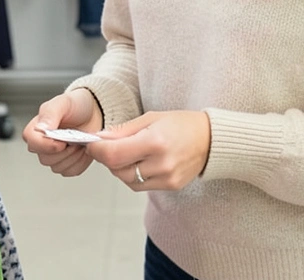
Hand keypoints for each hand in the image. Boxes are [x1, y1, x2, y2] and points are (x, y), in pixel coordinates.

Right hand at [23, 89, 103, 176]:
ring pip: (58, 167)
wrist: (94, 112)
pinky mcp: (67, 164)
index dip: (48, 145)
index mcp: (36, 130)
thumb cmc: (77, 105)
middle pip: (46, 159)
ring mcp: (54, 156)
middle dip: (65, 151)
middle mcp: (42, 145)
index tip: (63, 141)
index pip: (33, 144)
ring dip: (74, 156)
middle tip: (76, 138)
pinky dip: (81, 161)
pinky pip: (71, 171)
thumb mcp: (63, 103)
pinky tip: (83, 149)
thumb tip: (40, 129)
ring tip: (80, 142)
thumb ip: (50, 114)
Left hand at [87, 111, 210, 191]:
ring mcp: (167, 177)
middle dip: (107, 158)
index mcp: (155, 141)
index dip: (97, 150)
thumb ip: (123, 130)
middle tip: (108, 146)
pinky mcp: (170, 186)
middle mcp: (161, 163)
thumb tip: (99, 138)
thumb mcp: (151, 118)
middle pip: (117, 169)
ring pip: (127, 180)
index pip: (113, 154)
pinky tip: (140, 162)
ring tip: (127, 153)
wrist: (211, 139)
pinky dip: (133, 175)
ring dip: (119, 168)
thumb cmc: (181, 124)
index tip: (92, 144)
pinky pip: (140, 186)